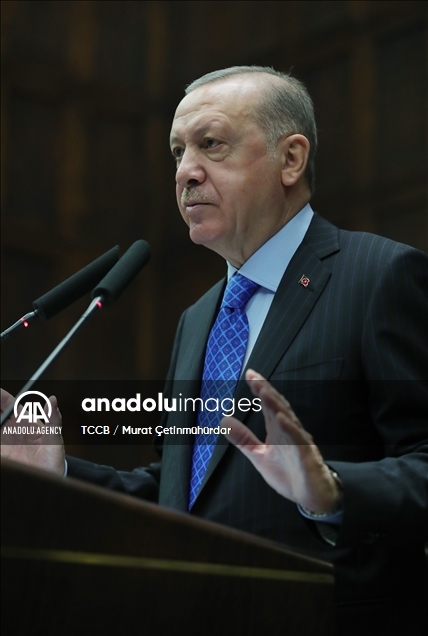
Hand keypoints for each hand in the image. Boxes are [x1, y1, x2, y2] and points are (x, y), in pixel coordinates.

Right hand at [1, 388, 65, 475]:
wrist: (48, 480)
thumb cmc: (54, 459)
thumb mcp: (55, 439)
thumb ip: (53, 419)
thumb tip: (53, 399)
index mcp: (27, 422)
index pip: (11, 405)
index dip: (2, 397)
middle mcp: (14, 430)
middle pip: (0, 413)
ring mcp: (5, 441)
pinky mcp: (2, 453)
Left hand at [223, 370, 341, 513]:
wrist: (310, 497)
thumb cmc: (288, 473)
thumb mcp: (259, 456)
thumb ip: (244, 439)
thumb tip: (224, 421)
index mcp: (277, 429)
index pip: (267, 405)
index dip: (259, 389)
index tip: (249, 374)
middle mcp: (289, 430)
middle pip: (277, 406)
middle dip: (266, 390)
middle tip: (254, 377)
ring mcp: (299, 441)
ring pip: (287, 419)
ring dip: (275, 404)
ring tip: (263, 391)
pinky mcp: (306, 455)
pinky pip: (298, 440)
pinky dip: (290, 428)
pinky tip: (281, 418)